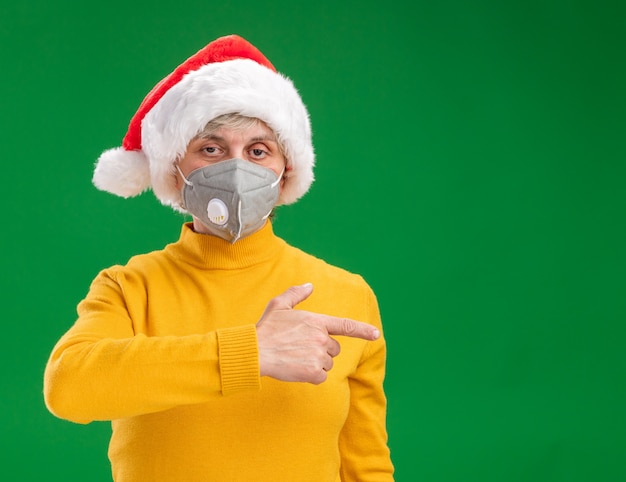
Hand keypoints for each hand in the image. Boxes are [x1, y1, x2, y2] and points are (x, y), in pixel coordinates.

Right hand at [256, 283, 379, 383]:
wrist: (255, 352)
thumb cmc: (266, 329)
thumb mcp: (279, 305)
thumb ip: (296, 294)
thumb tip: (310, 285)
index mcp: (316, 321)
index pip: (345, 325)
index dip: (362, 330)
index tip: (376, 334)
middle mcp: (321, 338)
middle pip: (334, 349)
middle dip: (322, 350)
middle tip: (301, 348)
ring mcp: (318, 356)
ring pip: (328, 364)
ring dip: (316, 364)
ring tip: (296, 358)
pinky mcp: (313, 372)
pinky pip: (321, 377)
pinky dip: (311, 376)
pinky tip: (297, 369)